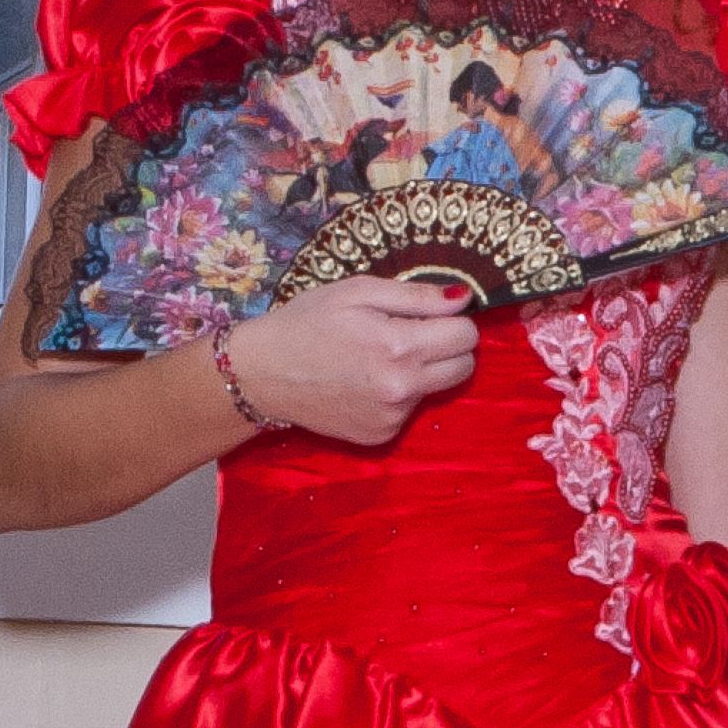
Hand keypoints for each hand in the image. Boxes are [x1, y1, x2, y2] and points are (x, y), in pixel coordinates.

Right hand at [222, 277, 480, 446]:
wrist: (260, 373)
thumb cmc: (306, 322)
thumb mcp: (357, 292)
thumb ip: (416, 295)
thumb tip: (464, 299)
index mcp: (399, 348)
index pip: (466, 336)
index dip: (452, 321)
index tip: (428, 316)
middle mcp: (402, 389)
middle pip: (465, 367)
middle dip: (448, 347)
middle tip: (411, 335)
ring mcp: (393, 417)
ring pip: (437, 388)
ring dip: (421, 372)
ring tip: (377, 358)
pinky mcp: (381, 435)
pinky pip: (410, 410)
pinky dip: (397, 395)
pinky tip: (364, 382)